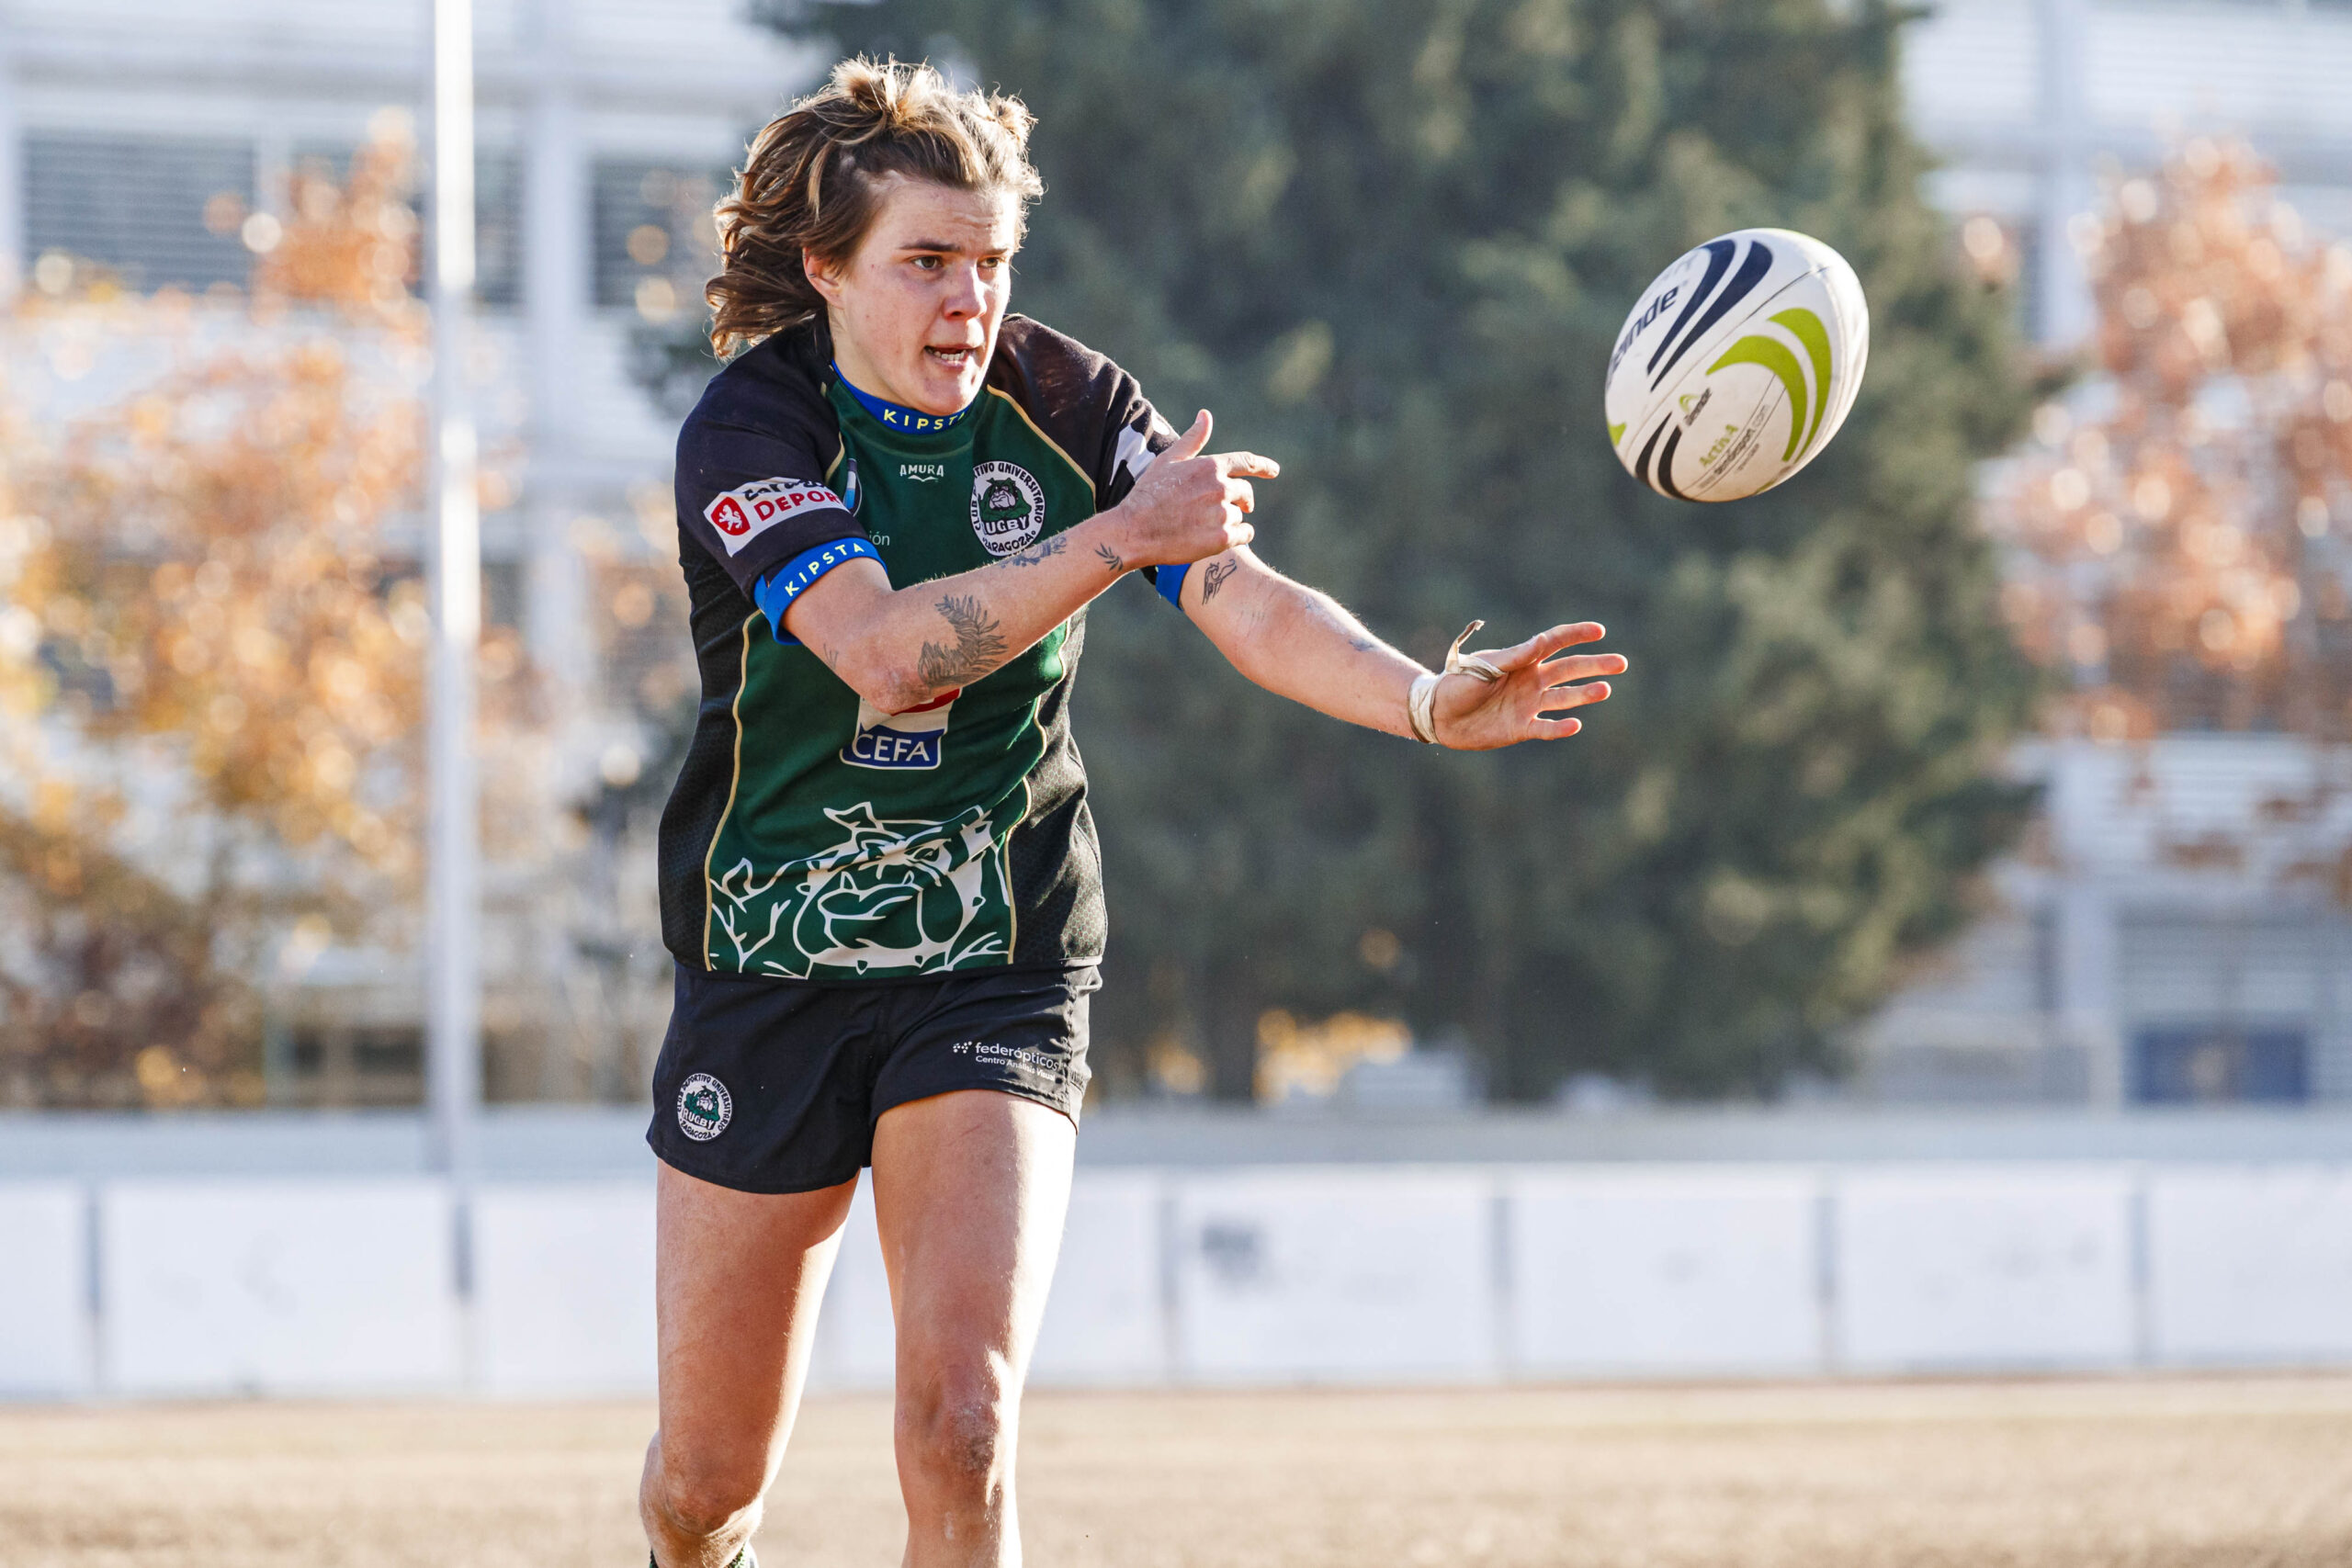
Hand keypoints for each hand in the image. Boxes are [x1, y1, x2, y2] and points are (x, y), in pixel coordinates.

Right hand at [1110, 410, 1279, 567]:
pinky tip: (1220, 539)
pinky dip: (1238, 536)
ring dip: (1229, 519)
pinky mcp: (1222, 538)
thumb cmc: (1148, 494)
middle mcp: (1220, 487)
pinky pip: (1245, 535)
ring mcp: (1222, 513)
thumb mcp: (1169, 461)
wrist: (1134, 531)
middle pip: (1245, 492)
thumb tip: (1206, 414)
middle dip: (1242, 499)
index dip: (1263, 466)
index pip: (1246, 462)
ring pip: (1240, 515)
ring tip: (1203, 526)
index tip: (1274, 471)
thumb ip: (1193, 439)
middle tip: (1234, 508)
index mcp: (1210, 466)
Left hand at [1431, 622, 1624, 749]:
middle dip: (1594, 666)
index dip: (1577, 635)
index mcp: (1522, 659)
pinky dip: (1560, 728)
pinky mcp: (1520, 728)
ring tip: (1605, 690)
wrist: (1436, 714)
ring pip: (1564, 698)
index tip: (1599, 630)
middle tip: (1620, 663)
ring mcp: (1528, 704)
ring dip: (1584, 694)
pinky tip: (1576, 725)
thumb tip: (1543, 640)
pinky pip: (1546, 728)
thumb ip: (1515, 656)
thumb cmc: (1456, 682)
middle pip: (1569, 670)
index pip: (1555, 642)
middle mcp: (1530, 680)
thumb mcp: (1484, 666)